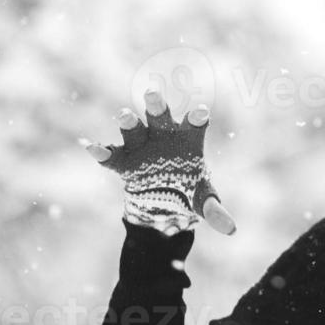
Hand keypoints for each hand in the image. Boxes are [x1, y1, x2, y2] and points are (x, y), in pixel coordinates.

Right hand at [81, 89, 235, 235]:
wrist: (164, 200)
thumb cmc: (188, 189)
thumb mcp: (202, 200)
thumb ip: (215, 211)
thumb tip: (231, 230)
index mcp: (187, 140)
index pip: (194, 125)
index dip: (196, 118)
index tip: (201, 113)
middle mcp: (163, 136)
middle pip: (160, 118)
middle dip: (156, 107)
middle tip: (152, 94)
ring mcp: (141, 147)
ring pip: (134, 130)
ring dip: (129, 123)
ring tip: (124, 115)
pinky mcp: (124, 162)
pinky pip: (112, 156)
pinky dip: (102, 152)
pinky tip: (93, 148)